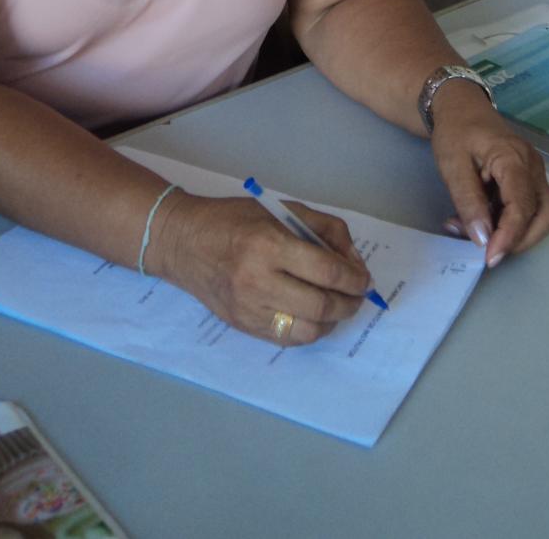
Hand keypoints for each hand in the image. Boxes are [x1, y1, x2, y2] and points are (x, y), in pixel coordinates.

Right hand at [152, 193, 370, 343]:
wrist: (183, 242)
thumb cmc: (235, 219)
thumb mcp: (282, 209)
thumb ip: (324, 230)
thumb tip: (354, 263)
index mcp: (269, 244)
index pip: (326, 271)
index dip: (354, 279)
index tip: (364, 280)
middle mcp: (258, 280)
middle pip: (320, 305)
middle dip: (348, 304)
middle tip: (356, 296)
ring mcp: (248, 308)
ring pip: (306, 330)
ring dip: (331, 322)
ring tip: (336, 307)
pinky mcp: (241, 325)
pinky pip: (286, 339)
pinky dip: (308, 330)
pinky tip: (313, 316)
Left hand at [430, 80, 548, 266]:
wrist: (461, 107)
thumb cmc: (455, 131)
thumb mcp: (452, 165)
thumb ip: (468, 201)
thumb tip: (483, 238)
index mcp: (514, 158)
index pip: (522, 206)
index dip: (509, 237)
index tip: (489, 257)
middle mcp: (533, 167)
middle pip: (544, 216)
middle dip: (518, 240)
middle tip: (484, 249)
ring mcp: (535, 173)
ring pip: (541, 216)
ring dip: (514, 234)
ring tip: (477, 232)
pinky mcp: (528, 178)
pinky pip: (528, 208)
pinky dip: (508, 223)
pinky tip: (480, 221)